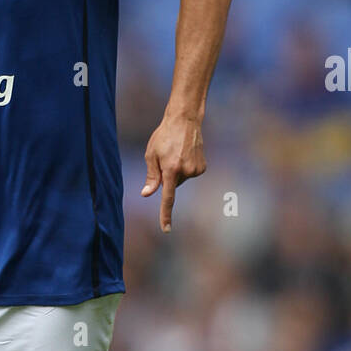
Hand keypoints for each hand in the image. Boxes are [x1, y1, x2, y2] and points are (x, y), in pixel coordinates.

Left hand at [141, 112, 205, 232]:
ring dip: (177, 172)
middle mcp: (186, 172)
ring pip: (181, 180)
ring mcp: (196, 170)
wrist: (184, 121)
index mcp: (170, 170)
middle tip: (167, 157)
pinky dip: (185, 168)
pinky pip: (189, 175)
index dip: (165, 214)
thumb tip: (147, 194)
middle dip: (167, 177)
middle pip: (172, 186)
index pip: (167, 198)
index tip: (166, 229)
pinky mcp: (203, 167)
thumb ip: (151, 177)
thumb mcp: (151, 155)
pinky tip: (185, 154)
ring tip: (176, 153)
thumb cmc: (164, 136)